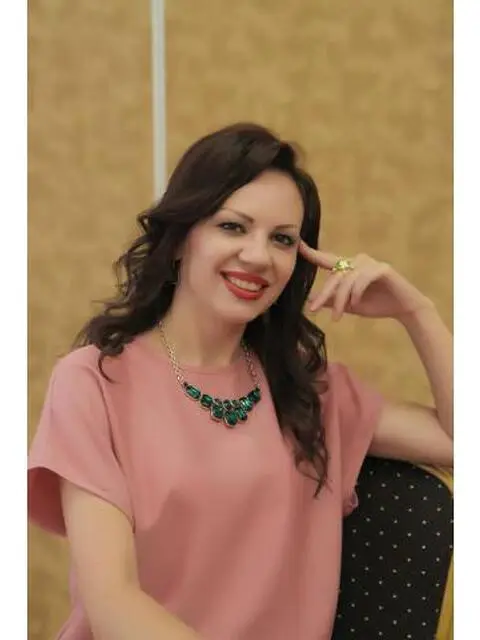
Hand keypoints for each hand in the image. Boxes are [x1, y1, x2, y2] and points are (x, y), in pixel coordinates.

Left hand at [299, 240, 434, 322]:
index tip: (298, 246)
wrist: (404, 308)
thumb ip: (331, 301)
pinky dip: (356, 292)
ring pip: (346, 279)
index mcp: (349, 267)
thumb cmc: (377, 304)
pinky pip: (362, 279)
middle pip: (334, 275)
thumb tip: (309, 302)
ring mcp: (370, 263)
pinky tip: (355, 303)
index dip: (312, 253)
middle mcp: (358, 261)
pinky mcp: (382, 268)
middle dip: (323, 294)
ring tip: (337, 316)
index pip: (327, 260)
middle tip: (314, 310)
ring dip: (339, 299)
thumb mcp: (349, 305)